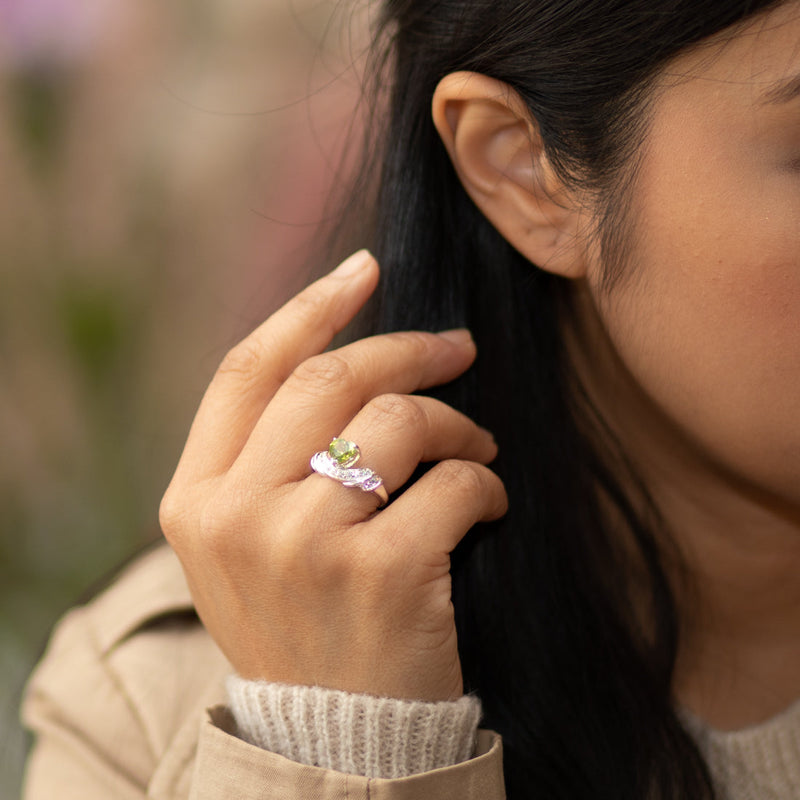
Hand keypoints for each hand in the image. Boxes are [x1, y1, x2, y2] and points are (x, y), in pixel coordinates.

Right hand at [159, 250, 507, 701]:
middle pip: (332, 380)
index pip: (249, 371)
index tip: (363, 269)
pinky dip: (484, 481)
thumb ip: (269, 457)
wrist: (333, 739)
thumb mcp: (249, 544)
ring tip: (478, 444)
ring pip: (400, 422)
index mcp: (197, 500)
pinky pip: (455, 484)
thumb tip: (346, 357)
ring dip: (457, 422)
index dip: (309, 309)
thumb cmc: (301, 623)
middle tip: (457, 348)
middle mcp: (239, 516)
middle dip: (408, 350)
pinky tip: (487, 505)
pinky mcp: (383, 575)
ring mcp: (307, 546)